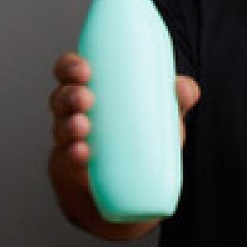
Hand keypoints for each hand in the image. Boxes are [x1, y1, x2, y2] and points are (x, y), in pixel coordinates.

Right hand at [49, 51, 199, 169]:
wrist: (125, 181)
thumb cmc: (136, 133)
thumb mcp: (159, 113)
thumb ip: (175, 99)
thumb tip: (186, 88)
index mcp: (90, 90)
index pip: (69, 71)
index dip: (70, 66)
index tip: (84, 69)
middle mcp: (73, 112)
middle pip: (60, 97)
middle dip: (70, 95)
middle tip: (86, 98)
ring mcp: (70, 140)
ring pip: (61, 127)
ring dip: (70, 125)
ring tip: (83, 126)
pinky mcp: (74, 166)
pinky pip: (69, 158)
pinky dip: (75, 154)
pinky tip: (83, 152)